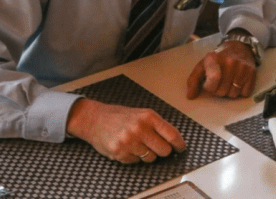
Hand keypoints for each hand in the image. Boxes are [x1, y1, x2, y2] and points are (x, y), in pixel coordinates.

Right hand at [66, 98, 184, 162]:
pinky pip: (136, 162)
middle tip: (158, 147)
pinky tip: (127, 147)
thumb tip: (174, 140)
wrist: (94, 119)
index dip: (179, 144)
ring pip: (151, 158)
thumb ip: (157, 125)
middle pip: (164, 150)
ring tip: (138, 144)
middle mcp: (139, 128)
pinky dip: (134, 157)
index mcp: (148, 116)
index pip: (172, 134)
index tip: (181, 148)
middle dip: (163, 151)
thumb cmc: (119, 116)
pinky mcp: (119, 152)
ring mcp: (129, 141)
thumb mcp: (142, 114)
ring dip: (147, 154)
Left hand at [186, 40, 256, 98]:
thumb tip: (190, 96)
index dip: (209, 86)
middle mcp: (230, 62)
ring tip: (229, 81)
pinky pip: (245, 93)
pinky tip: (238, 81)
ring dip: (229, 91)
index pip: (213, 79)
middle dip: (218, 90)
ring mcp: (242, 67)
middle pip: (221, 91)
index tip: (208, 83)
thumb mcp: (203, 65)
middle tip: (220, 80)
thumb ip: (193, 80)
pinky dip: (241, 91)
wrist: (239, 47)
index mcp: (214, 59)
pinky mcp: (252, 72)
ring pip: (233, 94)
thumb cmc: (219, 59)